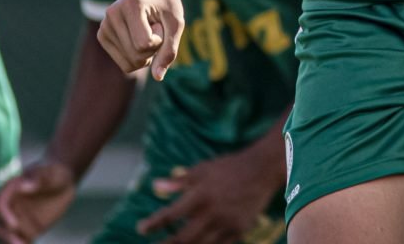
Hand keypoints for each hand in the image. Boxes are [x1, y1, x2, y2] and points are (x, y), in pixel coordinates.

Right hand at [0, 159, 77, 243]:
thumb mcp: (51, 173)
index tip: (14, 225)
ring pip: (5, 235)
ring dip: (9, 243)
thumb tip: (23, 186)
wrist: (64, 183)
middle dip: (5, 235)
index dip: (3, 215)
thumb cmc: (55, 174)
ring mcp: (16, 219)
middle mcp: (10, 206)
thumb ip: (39, 178)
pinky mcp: (25, 230)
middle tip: (18, 243)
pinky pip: (19, 241)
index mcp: (10, 190)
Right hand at [97, 0, 182, 79]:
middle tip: (154, 25)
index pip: (145, 44)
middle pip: (137, 56)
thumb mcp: (176, 22)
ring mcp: (104, 26)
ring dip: (145, 53)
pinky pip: (124, 64)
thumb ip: (170, 49)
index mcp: (130, 6)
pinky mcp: (102, 36)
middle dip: (153, 48)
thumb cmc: (165, 3)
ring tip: (145, 30)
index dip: (160, 40)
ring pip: (130, 64)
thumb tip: (157, 77)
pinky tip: (137, 37)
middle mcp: (112, 15)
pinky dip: (136, 56)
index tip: (160, 22)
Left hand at [135, 153, 279, 243]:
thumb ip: (179, 181)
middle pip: (183, 239)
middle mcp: (212, 213)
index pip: (170, 215)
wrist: (263, 170)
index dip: (153, 224)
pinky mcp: (239, 230)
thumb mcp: (203, 169)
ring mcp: (227, 224)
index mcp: (201, 196)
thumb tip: (156, 185)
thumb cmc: (229, 167)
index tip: (140, 228)